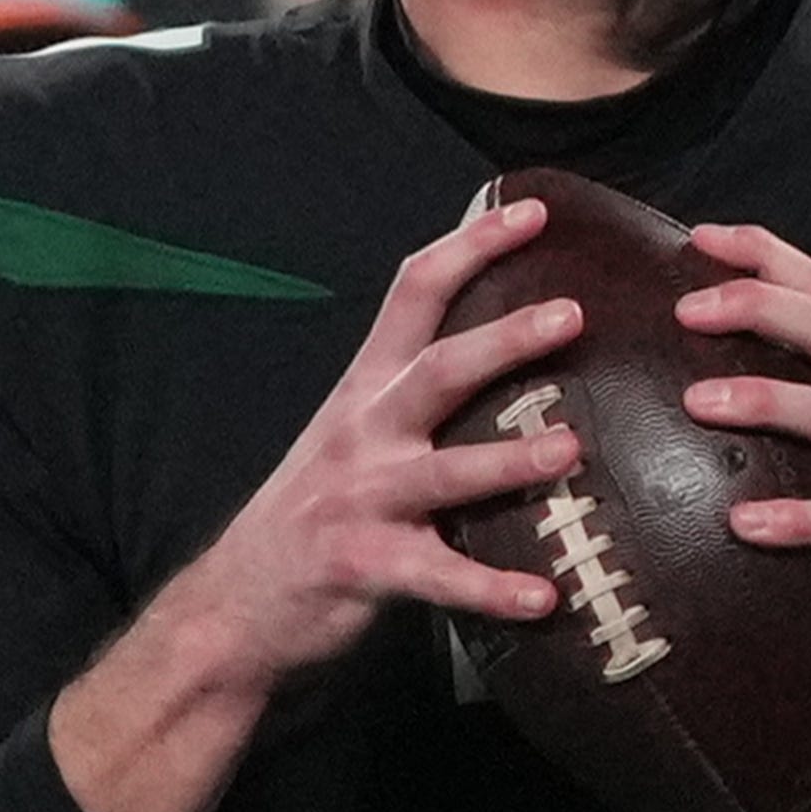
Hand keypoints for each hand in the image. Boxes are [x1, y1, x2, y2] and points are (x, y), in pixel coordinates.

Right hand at [175, 197, 588, 686]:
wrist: (237, 600)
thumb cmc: (317, 509)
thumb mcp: (354, 431)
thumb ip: (414, 391)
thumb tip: (511, 347)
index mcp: (366, 387)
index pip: (415, 291)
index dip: (471, 244)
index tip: (532, 211)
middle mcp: (364, 431)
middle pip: (437, 369)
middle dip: (505, 339)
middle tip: (573, 315)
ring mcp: (362, 500)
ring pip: (443, 472)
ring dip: (508, 460)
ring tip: (570, 448)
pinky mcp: (365, 566)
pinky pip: (438, 577)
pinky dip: (491, 589)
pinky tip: (544, 599)